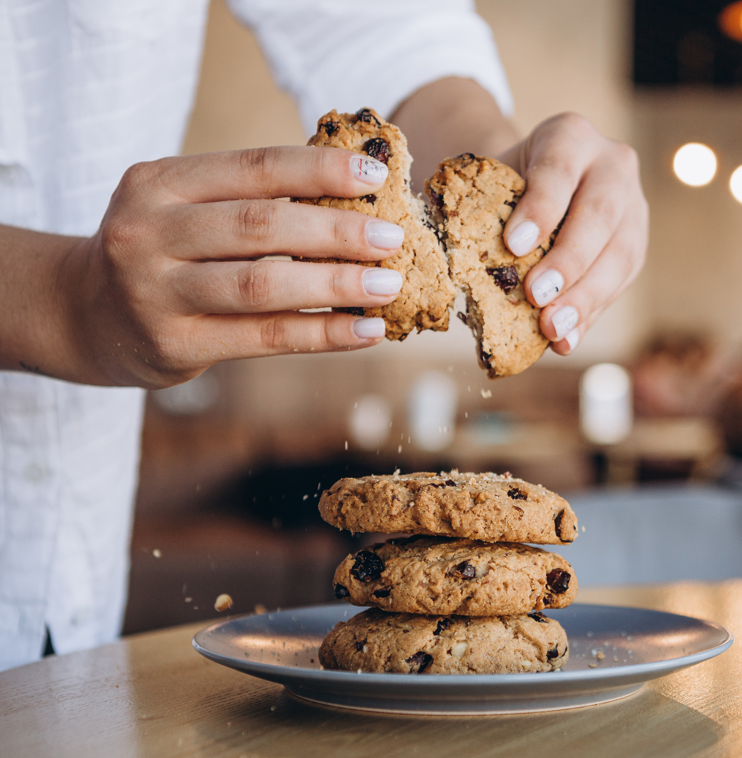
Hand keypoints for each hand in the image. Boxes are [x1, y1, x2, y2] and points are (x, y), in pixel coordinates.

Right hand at [62, 146, 406, 386]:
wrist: (85, 314)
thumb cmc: (164, 252)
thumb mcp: (185, 209)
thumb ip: (250, 200)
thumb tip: (359, 200)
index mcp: (159, 182)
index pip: (253, 168)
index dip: (319, 170)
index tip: (376, 175)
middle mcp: (148, 231)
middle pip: (261, 226)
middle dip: (337, 232)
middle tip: (393, 239)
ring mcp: (154, 291)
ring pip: (262, 285)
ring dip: (336, 285)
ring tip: (388, 285)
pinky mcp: (172, 343)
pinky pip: (263, 337)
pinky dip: (322, 334)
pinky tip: (366, 330)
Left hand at [498, 113, 647, 354]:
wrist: (535, 183)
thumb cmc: (506, 183)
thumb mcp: (492, 180)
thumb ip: (480, 213)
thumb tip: (458, 267)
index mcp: (571, 136)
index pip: (558, 171)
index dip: (540, 209)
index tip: (514, 246)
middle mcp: (613, 164)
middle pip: (599, 215)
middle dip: (568, 261)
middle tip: (537, 296)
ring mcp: (634, 205)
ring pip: (620, 254)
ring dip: (584, 297)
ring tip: (552, 329)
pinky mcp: (637, 245)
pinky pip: (620, 283)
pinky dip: (590, 314)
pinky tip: (566, 340)